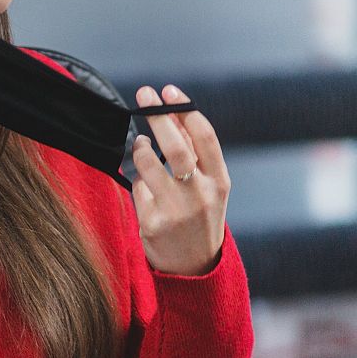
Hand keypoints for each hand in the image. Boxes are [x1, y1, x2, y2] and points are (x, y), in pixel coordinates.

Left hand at [130, 84, 229, 275]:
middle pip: (175, 147)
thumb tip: (174, 116)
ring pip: (148, 165)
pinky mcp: (152, 223)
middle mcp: (201, 195)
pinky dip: (137, 181)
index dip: (185, 111)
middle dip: (158, 116)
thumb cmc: (200, 215)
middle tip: (144, 95)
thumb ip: (195, 156)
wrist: (195, 266)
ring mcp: (176, 210)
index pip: (204, 138)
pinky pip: (137, 189)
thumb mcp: (209, 187)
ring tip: (140, 142)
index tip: (169, 91)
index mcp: (219, 181)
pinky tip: (143, 184)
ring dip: (140, 147)